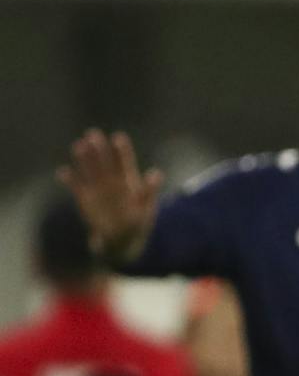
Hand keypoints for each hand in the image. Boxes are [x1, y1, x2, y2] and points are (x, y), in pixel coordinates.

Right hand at [58, 130, 161, 264]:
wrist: (122, 241)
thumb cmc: (138, 223)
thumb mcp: (146, 209)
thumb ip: (150, 191)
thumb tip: (157, 174)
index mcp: (128, 181)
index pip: (125, 163)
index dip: (122, 151)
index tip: (119, 138)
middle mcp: (110, 181)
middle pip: (104, 163)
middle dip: (99, 149)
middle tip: (93, 134)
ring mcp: (97, 188)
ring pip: (89, 170)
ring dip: (83, 159)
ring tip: (79, 146)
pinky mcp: (84, 198)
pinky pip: (76, 187)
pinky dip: (70, 180)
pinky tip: (64, 172)